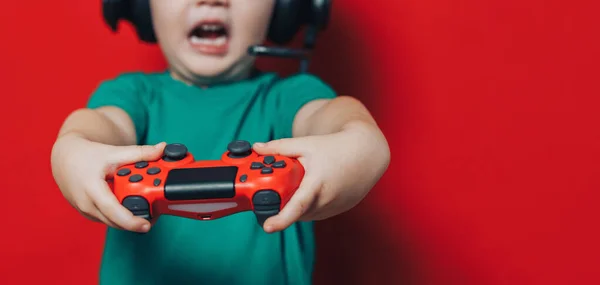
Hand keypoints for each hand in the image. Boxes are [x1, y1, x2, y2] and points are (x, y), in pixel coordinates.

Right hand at [51, 133, 165, 232]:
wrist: (65, 158)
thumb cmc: (87, 155)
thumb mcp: (114, 152)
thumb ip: (140, 153)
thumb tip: (163, 148)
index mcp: (91, 189)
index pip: (112, 211)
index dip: (130, 221)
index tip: (146, 225)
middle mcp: (86, 204)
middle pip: (116, 221)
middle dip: (136, 221)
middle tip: (156, 215)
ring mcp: (86, 211)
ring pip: (112, 221)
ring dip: (129, 218)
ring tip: (148, 209)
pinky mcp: (88, 214)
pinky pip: (107, 218)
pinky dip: (120, 215)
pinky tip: (132, 206)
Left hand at [253, 122, 389, 232]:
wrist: (367, 155)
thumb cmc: (336, 148)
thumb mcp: (306, 145)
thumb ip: (279, 147)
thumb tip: (257, 147)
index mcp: (316, 183)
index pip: (297, 206)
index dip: (281, 219)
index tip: (268, 227)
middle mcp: (325, 200)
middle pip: (294, 211)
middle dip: (280, 204)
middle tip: (272, 191)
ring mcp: (331, 208)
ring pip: (303, 214)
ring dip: (294, 204)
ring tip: (298, 184)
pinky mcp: (336, 212)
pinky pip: (314, 213)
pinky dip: (307, 205)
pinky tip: (310, 189)